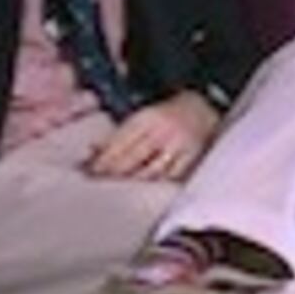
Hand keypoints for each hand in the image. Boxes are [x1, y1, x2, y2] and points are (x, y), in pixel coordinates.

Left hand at [89, 92, 218, 181]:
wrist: (205, 107)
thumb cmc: (169, 113)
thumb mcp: (143, 116)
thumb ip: (120, 133)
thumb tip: (92, 150)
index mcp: (147, 118)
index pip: (119, 143)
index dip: (103, 158)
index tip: (89, 170)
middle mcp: (162, 131)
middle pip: (132, 159)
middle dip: (113, 172)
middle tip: (99, 181)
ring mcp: (178, 145)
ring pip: (150, 171)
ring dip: (132, 180)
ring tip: (120, 186)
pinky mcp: (192, 157)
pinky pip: (170, 176)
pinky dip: (157, 182)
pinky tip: (146, 185)